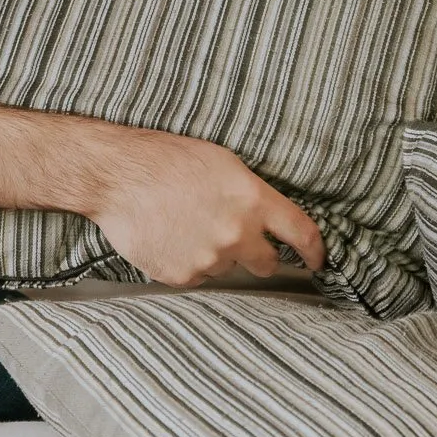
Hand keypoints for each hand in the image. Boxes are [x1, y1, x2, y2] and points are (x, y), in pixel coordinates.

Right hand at [84, 128, 327, 287]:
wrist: (117, 177)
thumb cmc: (166, 160)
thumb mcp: (223, 163)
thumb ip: (252, 194)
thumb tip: (271, 219)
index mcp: (252, 200)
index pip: (302, 233)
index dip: (316, 252)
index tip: (318, 261)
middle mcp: (236, 234)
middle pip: (267, 262)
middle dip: (257, 254)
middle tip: (233, 236)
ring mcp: (209, 259)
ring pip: (226, 268)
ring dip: (215, 254)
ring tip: (185, 225)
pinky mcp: (182, 276)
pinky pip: (196, 276)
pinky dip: (188, 261)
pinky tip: (170, 237)